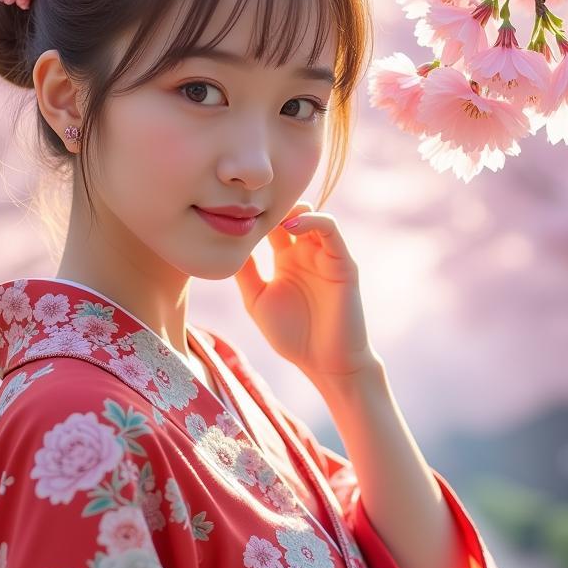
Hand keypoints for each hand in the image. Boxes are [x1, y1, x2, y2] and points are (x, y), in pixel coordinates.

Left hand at [233, 200, 376, 380]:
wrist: (325, 363)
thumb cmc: (292, 336)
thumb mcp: (257, 300)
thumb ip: (245, 273)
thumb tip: (224, 246)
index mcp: (286, 259)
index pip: (271, 225)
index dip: (254, 216)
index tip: (231, 211)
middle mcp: (306, 252)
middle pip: (291, 214)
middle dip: (273, 205)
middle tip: (249, 203)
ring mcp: (325, 255)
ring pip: (312, 215)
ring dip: (292, 208)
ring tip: (270, 213)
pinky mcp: (343, 262)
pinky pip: (330, 230)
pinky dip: (313, 220)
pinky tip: (291, 226)